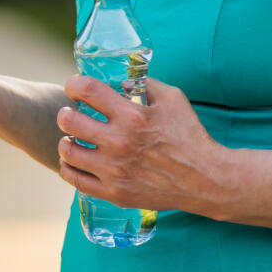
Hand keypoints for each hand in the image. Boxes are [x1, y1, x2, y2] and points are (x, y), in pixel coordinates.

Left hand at [54, 75, 226, 212]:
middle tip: (72, 114)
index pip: (86, 90)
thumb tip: (123, 79)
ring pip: (67, 151)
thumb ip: (145, 84)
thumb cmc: (190, 136)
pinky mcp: (115, 192)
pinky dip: (69, 167)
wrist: (205, 180)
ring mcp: (115, 170)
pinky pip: (75, 179)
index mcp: (132, 116)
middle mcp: (119, 142)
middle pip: (69, 120)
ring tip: (73, 138)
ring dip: (66, 140)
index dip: (74, 84)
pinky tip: (75, 160)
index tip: (75, 87)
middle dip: (67, 112)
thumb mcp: (173, 99)